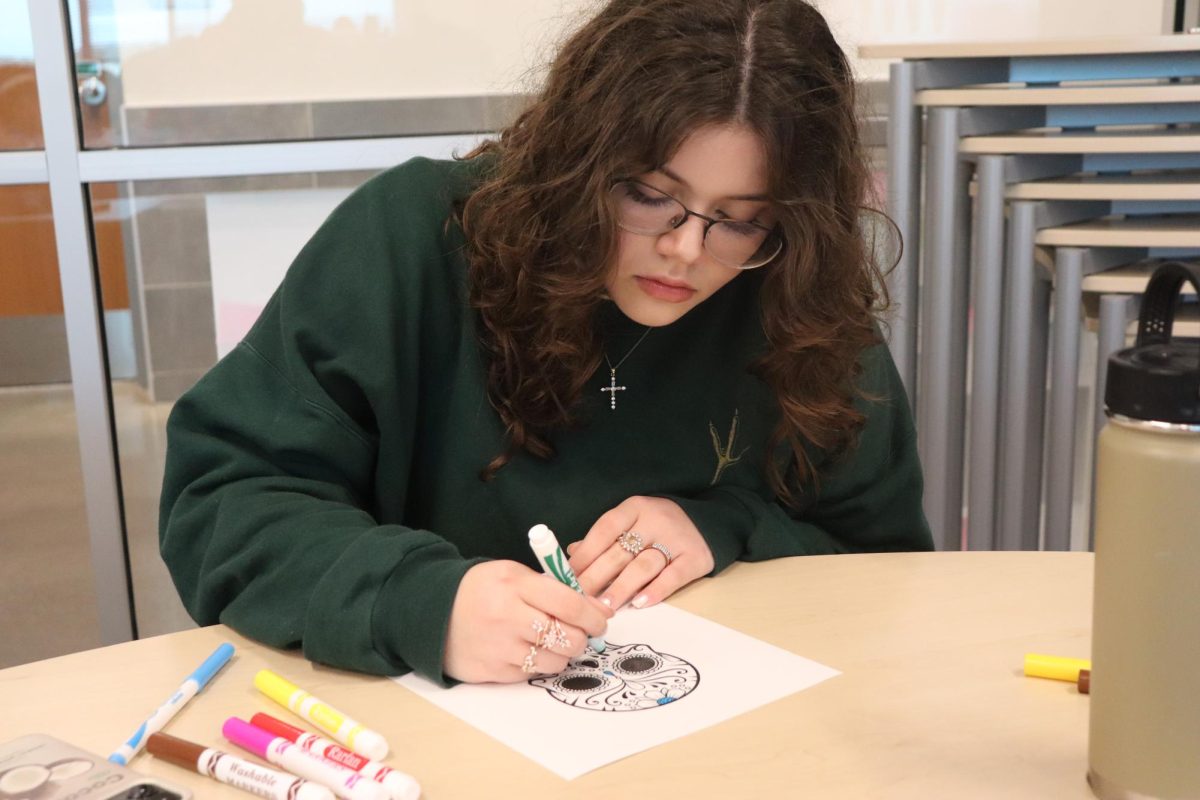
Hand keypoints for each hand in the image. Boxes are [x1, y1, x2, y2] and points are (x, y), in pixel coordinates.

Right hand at [442, 560, 612, 683]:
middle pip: (567, 638)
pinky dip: (537, 665)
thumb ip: (555, 589)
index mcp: (515, 585)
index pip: (569, 604)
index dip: (593, 616)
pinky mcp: (492, 672)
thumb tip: (599, 610)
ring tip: (549, 642)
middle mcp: (507, 616)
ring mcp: (499, 647)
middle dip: (580, 638)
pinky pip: (532, 674)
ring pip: (554, 661)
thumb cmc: (482, 591)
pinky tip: (525, 651)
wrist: (432, 611)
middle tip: (576, 634)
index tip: (601, 621)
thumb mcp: (515, 575)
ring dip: (560, 654)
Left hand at [567, 496, 714, 610]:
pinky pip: (672, 576)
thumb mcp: (633, 523)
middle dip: (596, 577)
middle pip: (620, 551)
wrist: (708, 523)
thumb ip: (604, 539)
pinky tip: (640, 604)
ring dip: (621, 587)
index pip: (604, 529)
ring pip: (643, 565)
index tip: (567, 576)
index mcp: (635, 508)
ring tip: (605, 607)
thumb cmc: (659, 527)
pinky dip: (655, 591)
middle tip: (580, 600)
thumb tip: (572, 555)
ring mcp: (676, 539)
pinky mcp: (694, 558)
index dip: (584, 554)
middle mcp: (655, 520)